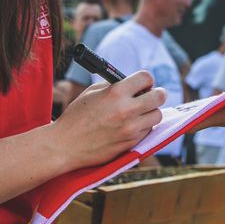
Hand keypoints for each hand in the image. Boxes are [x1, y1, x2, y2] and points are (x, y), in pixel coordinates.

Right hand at [48, 70, 165, 168]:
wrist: (65, 145)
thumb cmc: (76, 117)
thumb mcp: (92, 93)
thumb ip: (113, 86)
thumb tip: (131, 84)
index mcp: (116, 92)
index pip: (146, 77)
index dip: (146, 79)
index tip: (144, 83)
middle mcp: (126, 109)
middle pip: (159, 96)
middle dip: (156, 94)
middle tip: (150, 96)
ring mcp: (130, 128)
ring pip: (157, 115)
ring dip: (151, 112)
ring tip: (138, 113)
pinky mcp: (131, 143)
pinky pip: (148, 131)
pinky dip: (143, 127)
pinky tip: (130, 126)